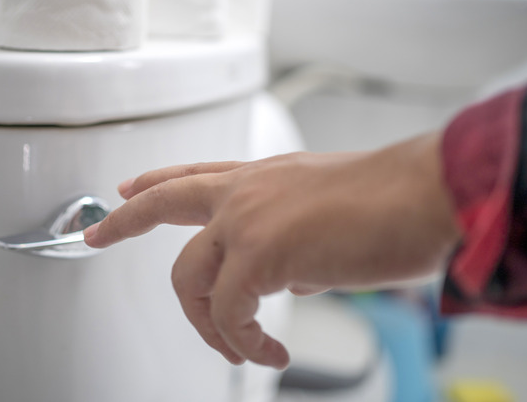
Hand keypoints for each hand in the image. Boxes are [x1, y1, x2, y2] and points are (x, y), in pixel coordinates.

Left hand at [83, 132, 460, 368]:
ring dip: (208, 323)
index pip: (195, 174)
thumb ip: (292, 241)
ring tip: (240, 348)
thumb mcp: (328, 213)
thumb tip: (283, 275)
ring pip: (189, 276)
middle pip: (164, 202)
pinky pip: (227, 312)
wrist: (429, 196)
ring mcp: (248, 218)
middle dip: (122, 223)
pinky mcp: (259, 252)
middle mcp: (248, 190)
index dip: (155, 182)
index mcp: (265, 177)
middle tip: (97, 237)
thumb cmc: (397, 204)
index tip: (127, 188)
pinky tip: (267, 351)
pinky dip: (243, 341)